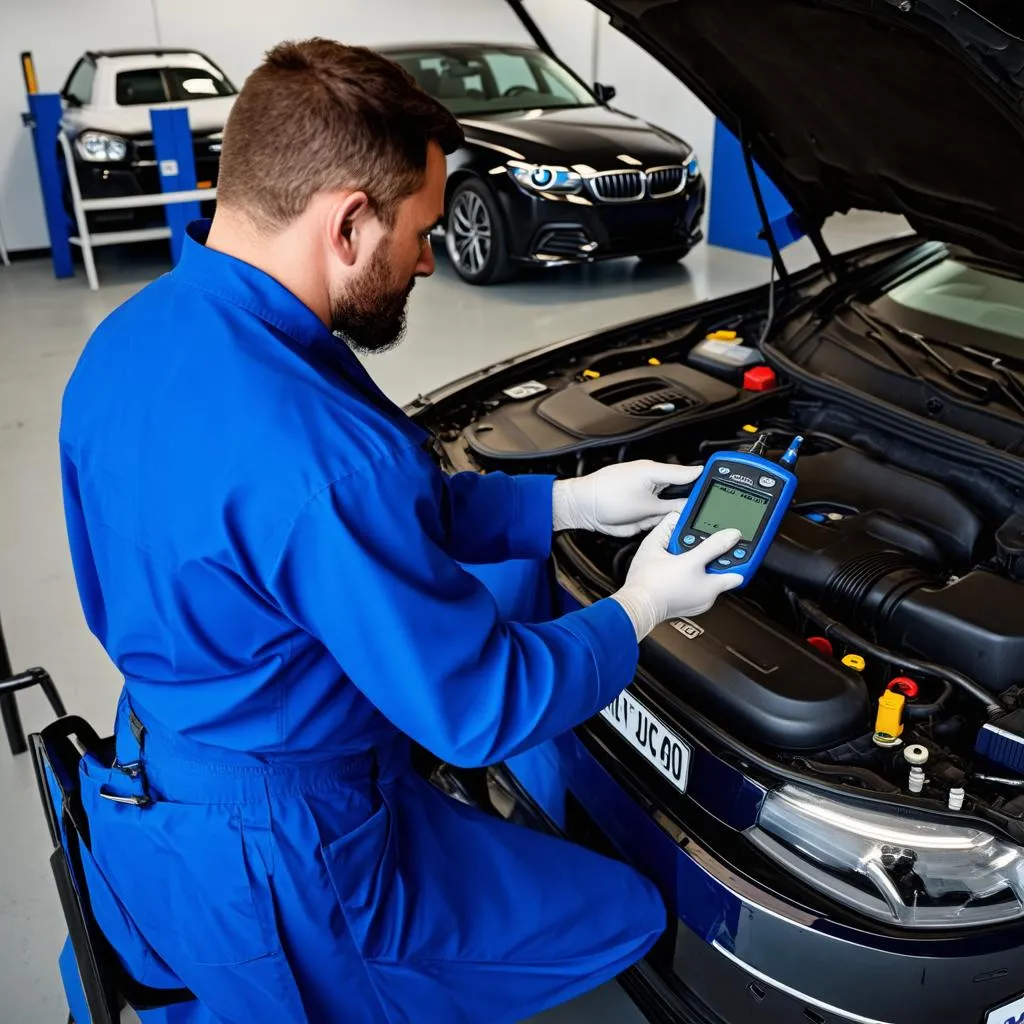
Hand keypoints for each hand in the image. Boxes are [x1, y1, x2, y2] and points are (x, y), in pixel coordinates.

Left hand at [552, 460, 702, 536]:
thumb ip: (670, 506)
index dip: (705, 480)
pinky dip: (655, 522)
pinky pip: (655, 518)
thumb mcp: (645, 504)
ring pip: (669, 510)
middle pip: (681, 494)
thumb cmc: (606, 496)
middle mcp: (653, 483)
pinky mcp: (640, 511)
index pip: (689, 474)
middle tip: (690, 515)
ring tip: (662, 520)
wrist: (583, 507)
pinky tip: (650, 524)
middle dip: (684, 506)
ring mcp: (646, 497)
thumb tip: (690, 503)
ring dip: (667, 516)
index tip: (722, 485)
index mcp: (657, 473)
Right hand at [611, 514, 743, 639]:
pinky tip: (682, 574)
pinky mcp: (693, 608)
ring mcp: (702, 603)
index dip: (735, 554)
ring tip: (689, 560)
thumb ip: (671, 529)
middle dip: (717, 558)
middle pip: (726, 572)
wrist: (636, 606)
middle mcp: (709, 595)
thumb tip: (679, 517)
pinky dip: (697, 581)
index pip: (739, 569)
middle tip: (705, 549)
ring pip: (714, 581)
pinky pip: (703, 591)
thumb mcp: (657, 547)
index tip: (734, 544)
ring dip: (706, 570)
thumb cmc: (645, 583)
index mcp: (707, 581)